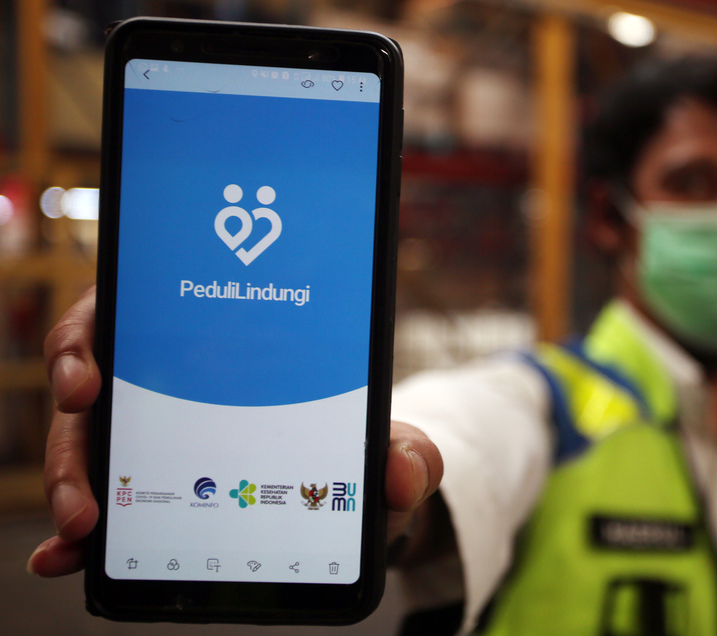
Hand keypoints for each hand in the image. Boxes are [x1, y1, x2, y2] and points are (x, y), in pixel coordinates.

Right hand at [29, 286, 443, 575]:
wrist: (354, 500)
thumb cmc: (358, 457)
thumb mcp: (388, 449)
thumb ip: (409, 455)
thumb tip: (403, 475)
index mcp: (219, 344)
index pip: (140, 315)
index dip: (96, 338)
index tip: (88, 379)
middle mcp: (176, 380)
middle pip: (97, 386)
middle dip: (75, 433)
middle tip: (86, 479)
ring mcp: (154, 432)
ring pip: (89, 444)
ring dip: (73, 481)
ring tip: (82, 529)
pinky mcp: (147, 486)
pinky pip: (104, 499)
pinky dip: (78, 530)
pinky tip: (66, 556)